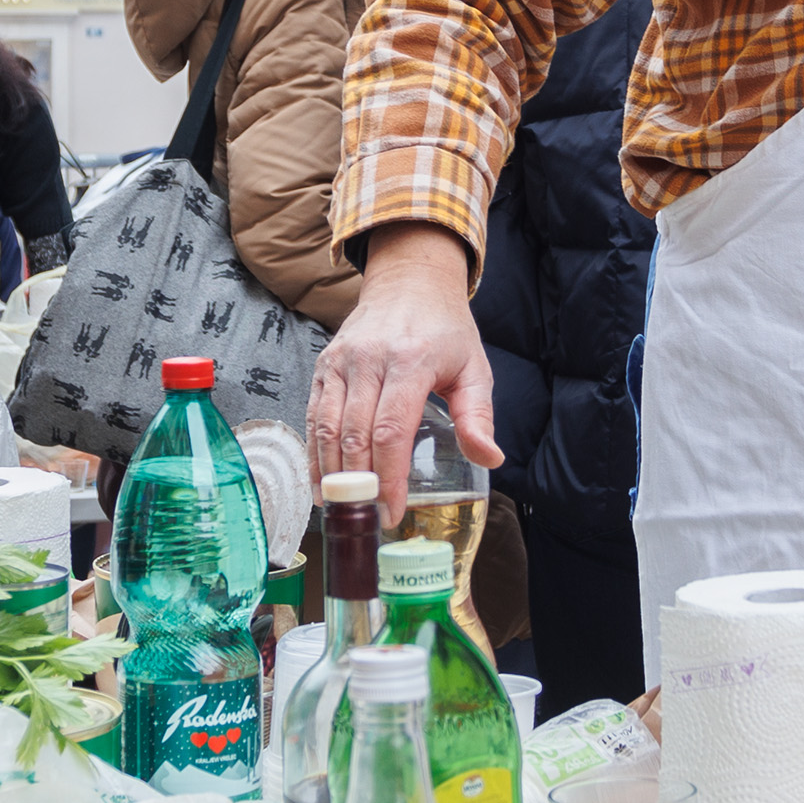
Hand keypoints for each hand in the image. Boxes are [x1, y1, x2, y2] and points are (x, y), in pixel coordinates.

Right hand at [309, 223, 504, 517]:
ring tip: (342, 509)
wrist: (409, 281)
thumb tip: (490, 459)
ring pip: (327, 427)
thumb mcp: (474, 368)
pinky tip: (322, 481)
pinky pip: (313, 414)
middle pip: (354, 434)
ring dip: (331, 474)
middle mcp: (370, 359)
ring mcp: (341, 361)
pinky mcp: (324, 364)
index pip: (391, 430)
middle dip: (360, 484)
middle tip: (368, 520)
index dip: (388, 477)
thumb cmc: (445, 329)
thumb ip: (478, 416)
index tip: (392, 511)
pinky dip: (315, 452)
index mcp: (410, 360)